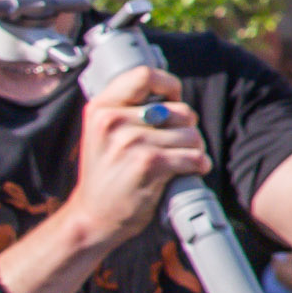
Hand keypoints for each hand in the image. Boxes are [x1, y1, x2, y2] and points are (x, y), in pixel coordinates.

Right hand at [69, 68, 211, 249]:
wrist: (93, 217)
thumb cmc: (107, 173)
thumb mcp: (103, 132)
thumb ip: (129, 109)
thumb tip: (171, 91)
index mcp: (101, 108)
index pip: (145, 75)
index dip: (169, 86)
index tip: (172, 100)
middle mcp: (112, 121)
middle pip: (180, 110)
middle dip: (187, 128)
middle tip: (173, 145)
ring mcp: (130, 142)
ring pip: (192, 135)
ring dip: (194, 150)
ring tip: (176, 161)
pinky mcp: (148, 164)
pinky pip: (194, 156)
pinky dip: (198, 165)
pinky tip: (188, 171)